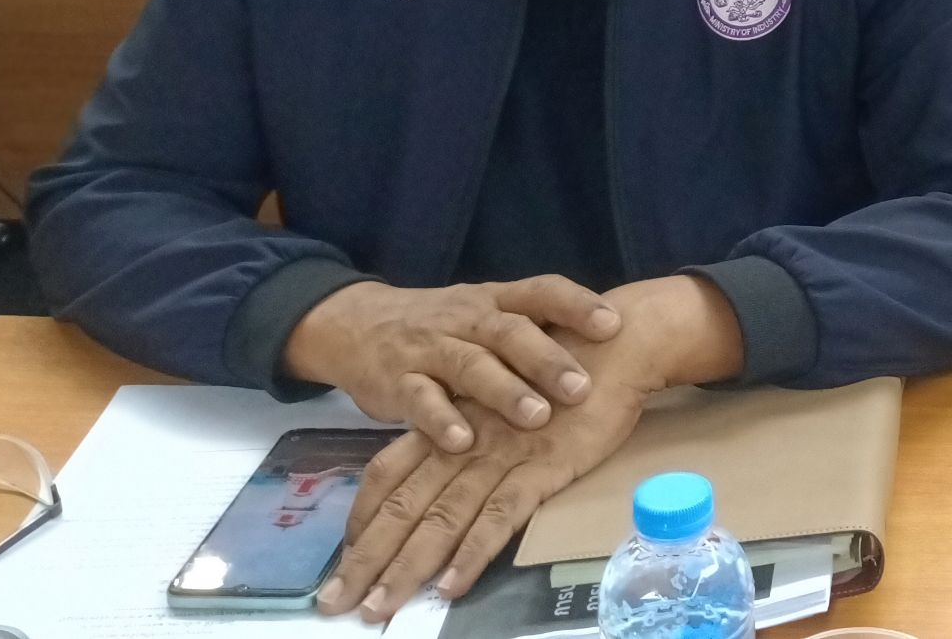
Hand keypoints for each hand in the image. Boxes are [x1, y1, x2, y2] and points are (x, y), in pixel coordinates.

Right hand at [282, 276, 621, 452]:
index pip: (542, 291)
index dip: (578, 305)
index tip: (615, 324)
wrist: (359, 324)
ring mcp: (430, 347)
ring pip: (470, 364)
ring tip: (537, 417)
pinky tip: (464, 441)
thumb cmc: (446, 327)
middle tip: (583, 387)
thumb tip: (611, 345)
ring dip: (504, 391)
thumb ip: (536, 329)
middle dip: (547, 359)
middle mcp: (466, 318)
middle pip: (511, 332)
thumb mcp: (488, 317)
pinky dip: (442, 420)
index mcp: (495, 299)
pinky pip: (420, 399)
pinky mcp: (397, 381)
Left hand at [320, 275, 745, 622]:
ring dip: (407, 567)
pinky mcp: (542, 467)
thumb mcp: (505, 391)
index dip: (364, 515)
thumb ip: (472, 424)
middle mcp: (466, 439)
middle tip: (334, 603)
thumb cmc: (563, 366)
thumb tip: (447, 464)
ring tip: (379, 609)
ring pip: (442, 517)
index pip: (389, 471)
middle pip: (404, 504)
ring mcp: (501, 454)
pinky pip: (499, 517)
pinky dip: (472, 553)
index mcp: (452, 420)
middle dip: (367, 557)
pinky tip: (451, 587)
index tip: (344, 556)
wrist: (616, 342)